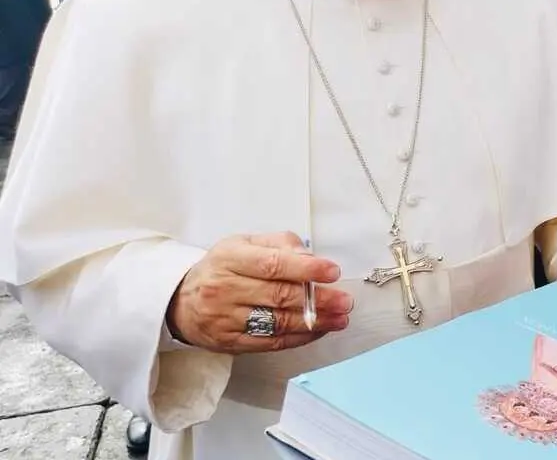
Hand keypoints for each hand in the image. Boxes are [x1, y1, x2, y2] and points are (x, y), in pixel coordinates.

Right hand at [166, 232, 353, 354]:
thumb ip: (280, 244)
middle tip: (344, 301)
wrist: (180, 300)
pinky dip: (298, 338)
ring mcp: (225, 319)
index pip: (272, 264)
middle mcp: (224, 289)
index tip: (332, 271)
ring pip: (276, 323)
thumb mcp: (245, 244)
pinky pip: (270, 343)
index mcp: (229, 259)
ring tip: (340, 318)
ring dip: (314, 322)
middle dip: (317, 300)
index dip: (305, 269)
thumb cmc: (222, 268)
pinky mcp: (229, 343)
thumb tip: (310, 257)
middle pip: (278, 296)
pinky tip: (318, 330)